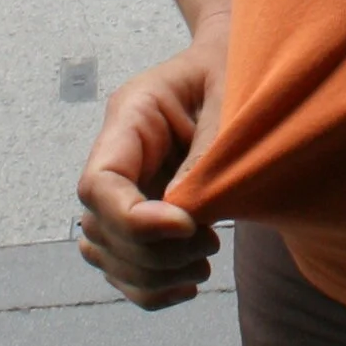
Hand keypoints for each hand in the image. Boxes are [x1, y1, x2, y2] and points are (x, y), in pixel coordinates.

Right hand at [75, 35, 227, 310]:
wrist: (245, 58)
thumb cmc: (242, 63)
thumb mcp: (233, 93)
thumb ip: (209, 151)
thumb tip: (185, 213)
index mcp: (132, 117)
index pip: (99, 184)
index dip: (134, 220)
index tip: (189, 225)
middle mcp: (118, 156)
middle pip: (100, 228)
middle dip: (152, 252)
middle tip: (209, 242)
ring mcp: (127, 187)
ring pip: (107, 254)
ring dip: (151, 274)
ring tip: (204, 261)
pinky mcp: (144, 213)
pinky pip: (125, 265)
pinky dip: (150, 287)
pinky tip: (190, 282)